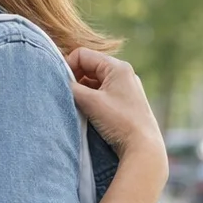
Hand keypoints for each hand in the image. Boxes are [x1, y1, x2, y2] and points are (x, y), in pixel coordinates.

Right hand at [66, 48, 165, 170]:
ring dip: (84, 91)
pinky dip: (93, 100)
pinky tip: (90, 113)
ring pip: (96, 82)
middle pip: (90, 67)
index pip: (83, 55)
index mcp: (117, 67)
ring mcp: (126, 88)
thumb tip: (60, 82)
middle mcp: (124, 73)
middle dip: (76, 79)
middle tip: (68, 96)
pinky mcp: (126, 102)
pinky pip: (104, 94)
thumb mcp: (91, 102)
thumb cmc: (119, 122)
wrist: (143, 147)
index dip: (68, 66)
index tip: (61, 84)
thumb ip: (72, 88)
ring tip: (79, 107)